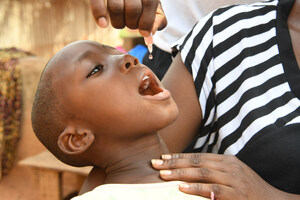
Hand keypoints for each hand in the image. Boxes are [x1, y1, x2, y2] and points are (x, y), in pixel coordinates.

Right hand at [89, 0, 166, 35]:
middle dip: (132, 24)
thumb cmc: (138, 0)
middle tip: (131, 25)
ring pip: (116, 8)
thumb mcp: (151, 5)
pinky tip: (103, 24)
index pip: (150, 3)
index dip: (147, 21)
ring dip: (118, 23)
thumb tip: (151, 32)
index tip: (145, 32)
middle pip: (133, 8)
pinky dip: (99, 15)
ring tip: (120, 22)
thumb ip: (156, 18)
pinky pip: (96, 2)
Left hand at [151, 153, 282, 199]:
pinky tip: (181, 188)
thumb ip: (214, 170)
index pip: (198, 156)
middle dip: (174, 163)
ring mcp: (232, 179)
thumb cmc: (248, 189)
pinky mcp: (235, 193)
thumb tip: (191, 170)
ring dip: (180, 173)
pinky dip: (195, 188)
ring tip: (163, 175)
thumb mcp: (232, 175)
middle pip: (196, 161)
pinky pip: (211, 189)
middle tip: (156, 164)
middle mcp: (228, 166)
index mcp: (226, 160)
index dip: (179, 157)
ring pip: (201, 173)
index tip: (163, 157)